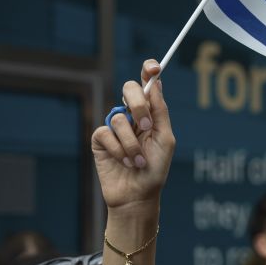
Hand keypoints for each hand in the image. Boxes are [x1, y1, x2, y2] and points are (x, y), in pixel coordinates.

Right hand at [91, 60, 175, 213]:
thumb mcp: (165, 139)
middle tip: (147, 126)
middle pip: (129, 89)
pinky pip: (106, 132)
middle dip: (138, 105)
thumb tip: (156, 82)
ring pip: (119, 117)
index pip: (147, 84)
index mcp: (151, 113)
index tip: (153, 69)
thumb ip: (160, 111)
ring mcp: (115, 126)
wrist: (138, 195)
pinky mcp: (100, 139)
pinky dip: (119, 149)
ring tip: (138, 161)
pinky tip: (124, 162)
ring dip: (132, 143)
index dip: (148, 71)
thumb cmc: (155, 169)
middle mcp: (132, 115)